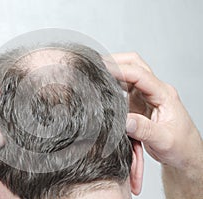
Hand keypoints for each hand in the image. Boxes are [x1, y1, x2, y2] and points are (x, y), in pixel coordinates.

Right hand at [105, 52, 202, 168]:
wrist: (186, 152)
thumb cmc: (181, 146)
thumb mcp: (164, 141)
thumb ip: (144, 130)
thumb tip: (124, 121)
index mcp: (164, 95)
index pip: (140, 75)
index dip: (120, 70)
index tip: (102, 69)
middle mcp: (155, 91)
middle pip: (135, 64)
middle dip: (115, 61)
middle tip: (96, 64)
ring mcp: (146, 96)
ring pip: (128, 73)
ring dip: (113, 70)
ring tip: (96, 73)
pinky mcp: (138, 103)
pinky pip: (124, 87)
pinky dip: (112, 83)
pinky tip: (102, 87)